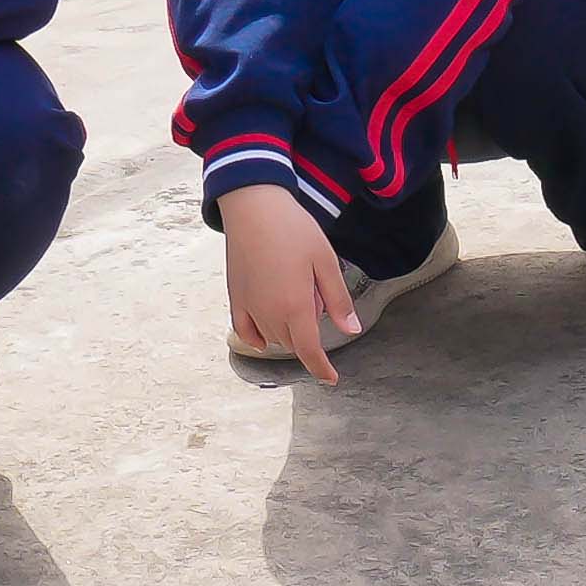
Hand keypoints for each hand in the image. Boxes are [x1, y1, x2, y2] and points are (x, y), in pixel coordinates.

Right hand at [219, 176, 368, 380]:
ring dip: (288, 330)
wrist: (252, 205)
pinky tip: (266, 333)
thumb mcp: (326, 261)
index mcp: (295, 306)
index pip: (309, 351)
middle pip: (293, 343)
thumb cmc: (293, 229)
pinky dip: (258, 337)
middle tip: (315, 293)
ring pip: (272, 337)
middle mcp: (268, 313)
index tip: (331, 379)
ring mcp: (248, 306)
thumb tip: (351, 330)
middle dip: (309, 334)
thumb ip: (338, 300)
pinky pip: (245, 331)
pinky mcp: (234, 297)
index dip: (321, 369)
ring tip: (294, 289)